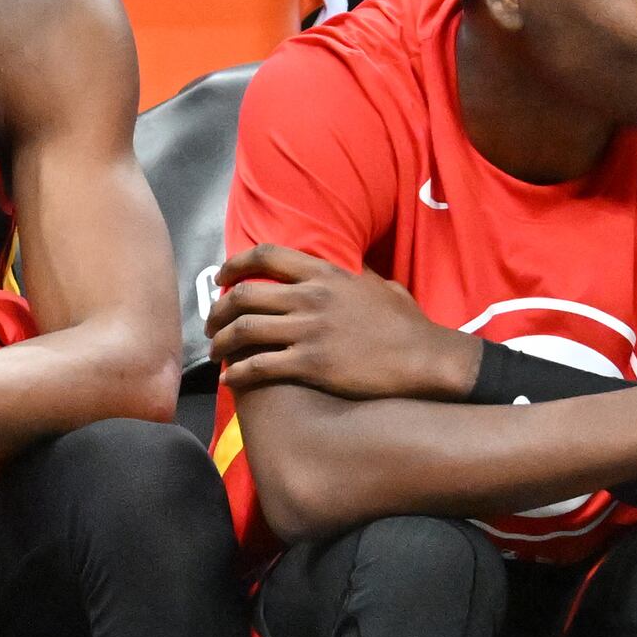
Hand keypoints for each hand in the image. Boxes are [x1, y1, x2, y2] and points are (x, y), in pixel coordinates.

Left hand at [211, 245, 475, 398]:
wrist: (425, 358)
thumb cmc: (406, 325)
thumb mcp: (380, 285)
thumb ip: (354, 273)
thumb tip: (347, 263)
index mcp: (326, 274)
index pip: (266, 256)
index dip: (235, 264)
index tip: (221, 276)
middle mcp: (312, 298)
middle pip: (244, 295)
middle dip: (218, 310)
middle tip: (211, 324)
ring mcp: (310, 331)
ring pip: (244, 331)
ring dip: (221, 343)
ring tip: (215, 352)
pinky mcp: (311, 365)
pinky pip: (259, 367)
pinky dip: (238, 374)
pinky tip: (231, 380)